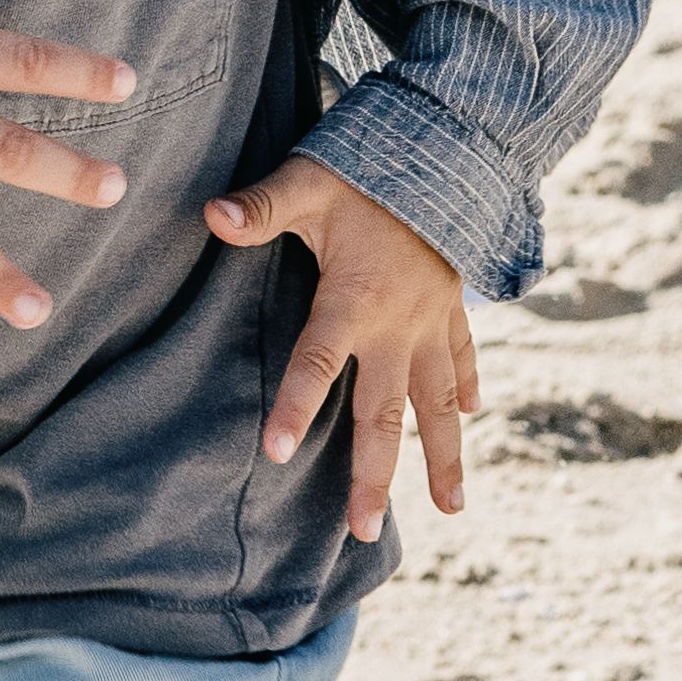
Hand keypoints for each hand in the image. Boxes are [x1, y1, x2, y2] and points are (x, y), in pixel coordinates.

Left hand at [203, 161, 477, 536]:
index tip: (277, 454)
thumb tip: (209, 215)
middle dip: (373, 476)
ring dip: (443, 457)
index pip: (317, 363)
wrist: (454, 150)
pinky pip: (464, 360)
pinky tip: (472, 420)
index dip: (297, 406)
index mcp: (354, 302)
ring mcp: (432, 324)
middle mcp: (398, 327)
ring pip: (438, 406)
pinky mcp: (454, 310)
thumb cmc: (369, 169)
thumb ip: (261, 207)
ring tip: (450, 509)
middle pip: (384, 414)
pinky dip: (468, 390)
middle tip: (361, 531)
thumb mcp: (310, 182)